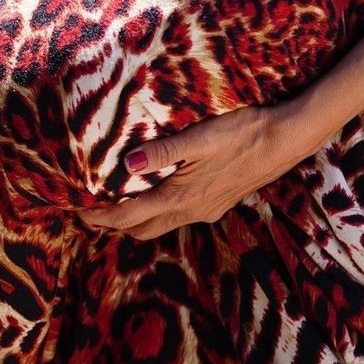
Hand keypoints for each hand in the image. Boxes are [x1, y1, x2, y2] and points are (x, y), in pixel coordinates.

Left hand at [76, 103, 292, 240]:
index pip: (129, 215)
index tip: (78, 211)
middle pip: (141, 229)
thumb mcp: (201, 138)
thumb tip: (128, 163)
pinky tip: (158, 193)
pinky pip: (178, 217)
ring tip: (116, 203)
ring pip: (161, 225)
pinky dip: (158, 212)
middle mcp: (191, 211)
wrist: (286, 141)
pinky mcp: (218, 203)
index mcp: (181, 198)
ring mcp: (206, 210)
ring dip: (135, 220)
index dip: (101, 216)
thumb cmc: (243, 133)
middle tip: (90, 209)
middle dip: (113, 224)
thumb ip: (164, 152)